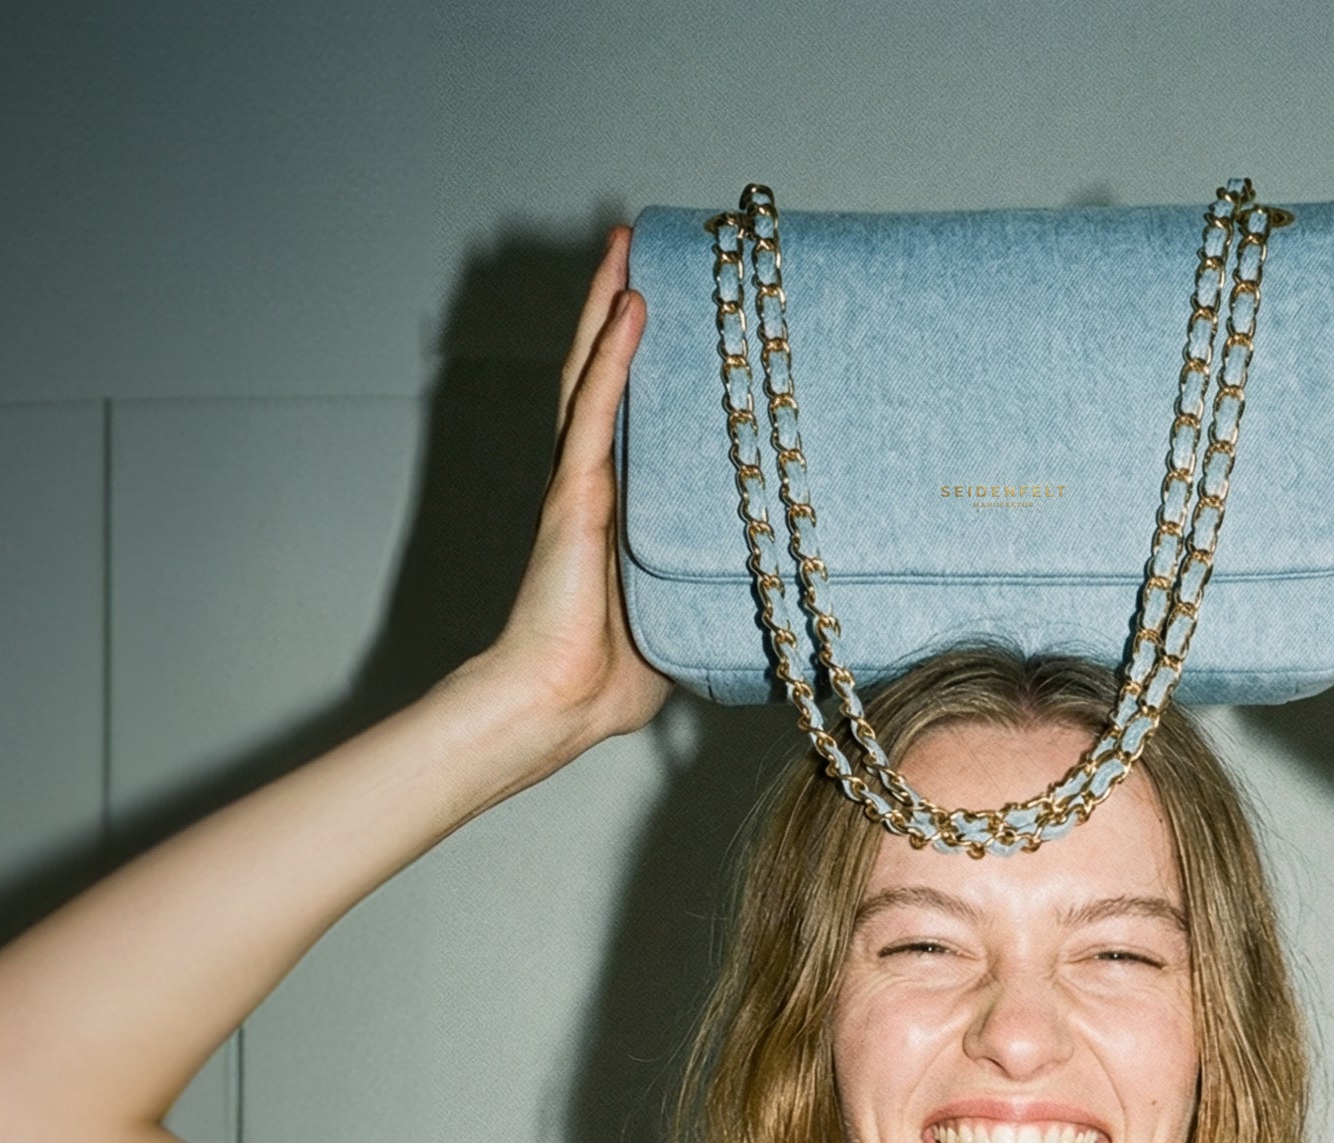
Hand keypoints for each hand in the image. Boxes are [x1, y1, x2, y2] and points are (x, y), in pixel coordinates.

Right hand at [466, 226, 671, 761]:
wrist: (559, 703)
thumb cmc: (609, 679)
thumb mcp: (684, 621)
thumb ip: (715, 594)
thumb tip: (774, 601)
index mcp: (616, 509)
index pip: (630, 418)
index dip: (644, 363)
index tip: (672, 314)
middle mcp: (593, 483)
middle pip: (603, 375)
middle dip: (620, 308)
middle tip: (643, 249)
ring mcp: (579, 482)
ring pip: (592, 373)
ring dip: (610, 306)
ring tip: (630, 248)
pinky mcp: (573, 493)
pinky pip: (594, 408)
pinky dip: (613, 354)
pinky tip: (632, 305)